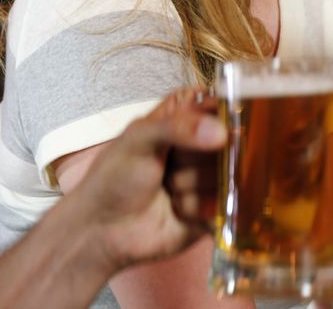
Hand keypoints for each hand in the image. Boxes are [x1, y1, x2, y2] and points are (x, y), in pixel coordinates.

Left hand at [72, 88, 223, 271]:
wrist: (104, 230)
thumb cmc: (115, 177)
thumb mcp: (138, 139)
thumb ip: (177, 127)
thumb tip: (221, 133)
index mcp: (184, 117)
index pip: (219, 103)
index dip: (219, 115)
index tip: (212, 128)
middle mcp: (202, 145)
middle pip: (228, 141)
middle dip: (198, 157)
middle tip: (170, 164)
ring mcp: (211, 178)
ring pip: (225, 174)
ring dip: (192, 186)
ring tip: (167, 190)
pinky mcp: (215, 209)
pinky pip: (225, 204)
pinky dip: (198, 208)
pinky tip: (177, 210)